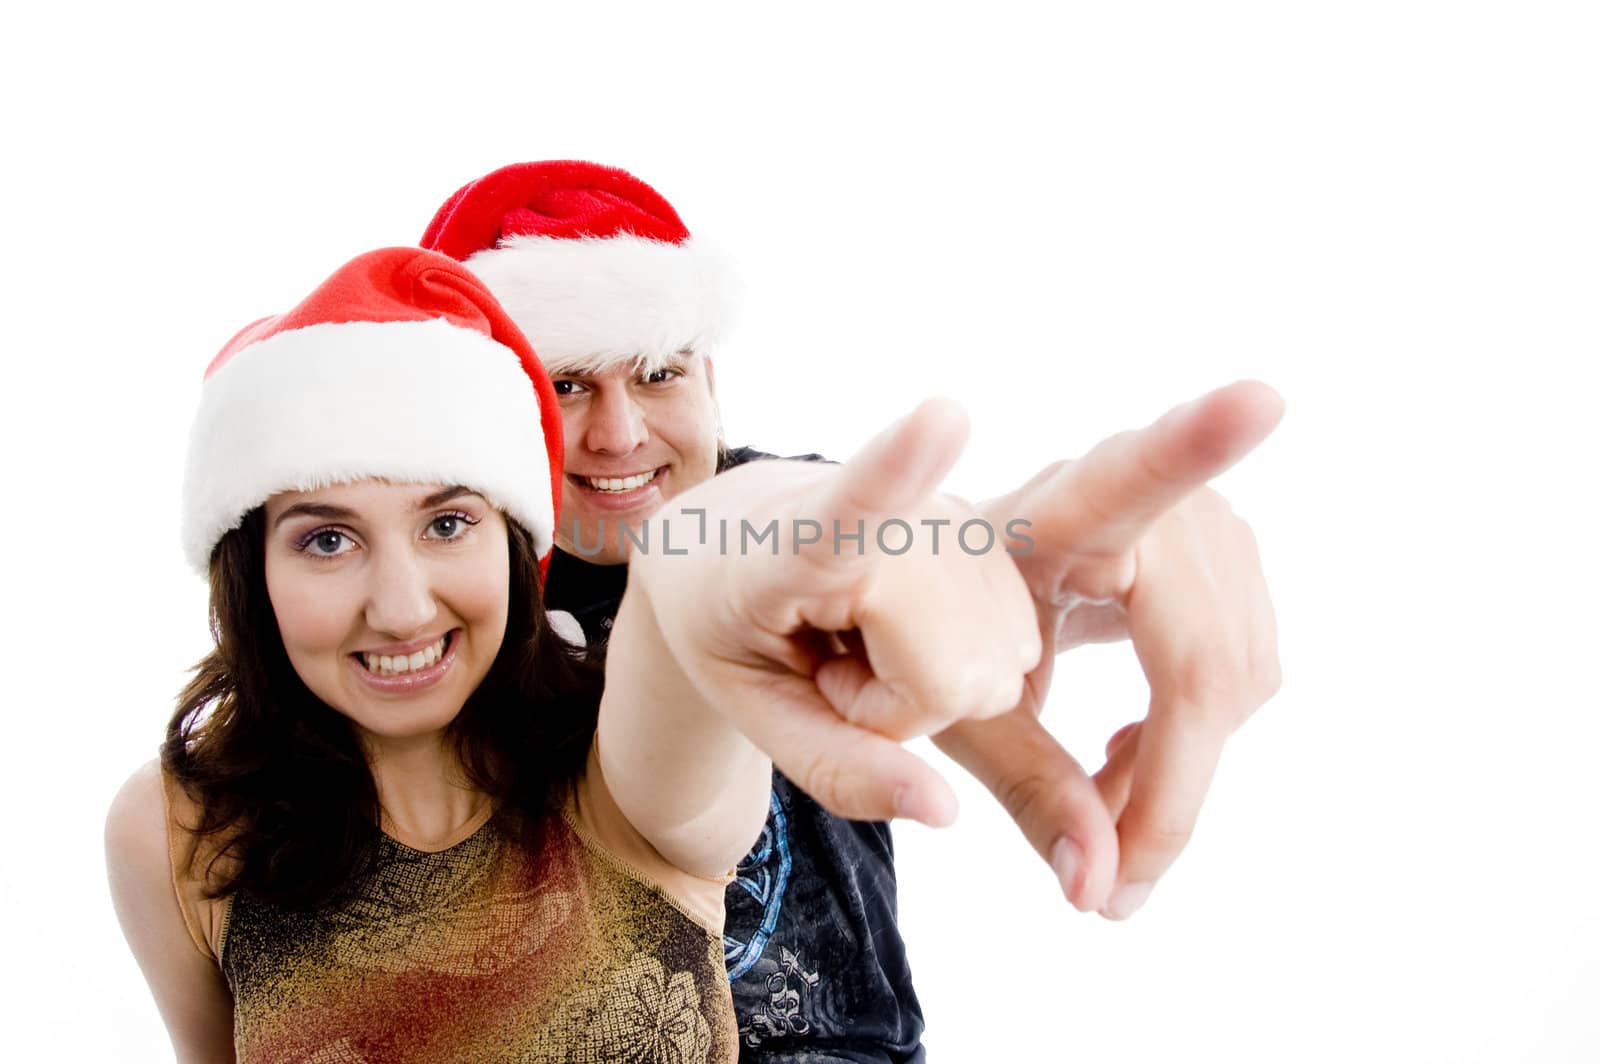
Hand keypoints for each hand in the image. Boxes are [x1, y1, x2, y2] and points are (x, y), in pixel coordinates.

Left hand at [631, 399, 1041, 825]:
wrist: (732, 537)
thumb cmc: (729, 626)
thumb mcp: (750, 708)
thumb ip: (834, 768)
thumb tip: (945, 811)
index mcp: (793, 542)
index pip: (852, 510)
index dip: (900, 469)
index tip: (944, 416)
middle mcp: (889, 512)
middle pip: (952, 678)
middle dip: (900, 707)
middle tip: (834, 662)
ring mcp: (948, 514)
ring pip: (993, 669)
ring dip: (930, 685)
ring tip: (860, 636)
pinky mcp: (988, 528)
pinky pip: (1016, 651)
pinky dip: (960, 666)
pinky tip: (903, 625)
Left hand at [933, 381, 1282, 916]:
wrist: (934, 576)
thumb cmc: (933, 634)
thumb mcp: (956, 714)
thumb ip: (1025, 793)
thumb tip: (1105, 894)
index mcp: (1044, 518)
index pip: (1124, 478)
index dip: (1195, 439)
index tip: (1260, 397)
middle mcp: (1136, 501)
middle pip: (1209, 664)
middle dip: (1171, 791)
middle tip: (1114, 884)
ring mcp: (1194, 519)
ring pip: (1240, 676)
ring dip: (1181, 768)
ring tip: (1103, 800)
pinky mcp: (1222, 548)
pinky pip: (1246, 666)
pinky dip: (1197, 738)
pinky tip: (1132, 753)